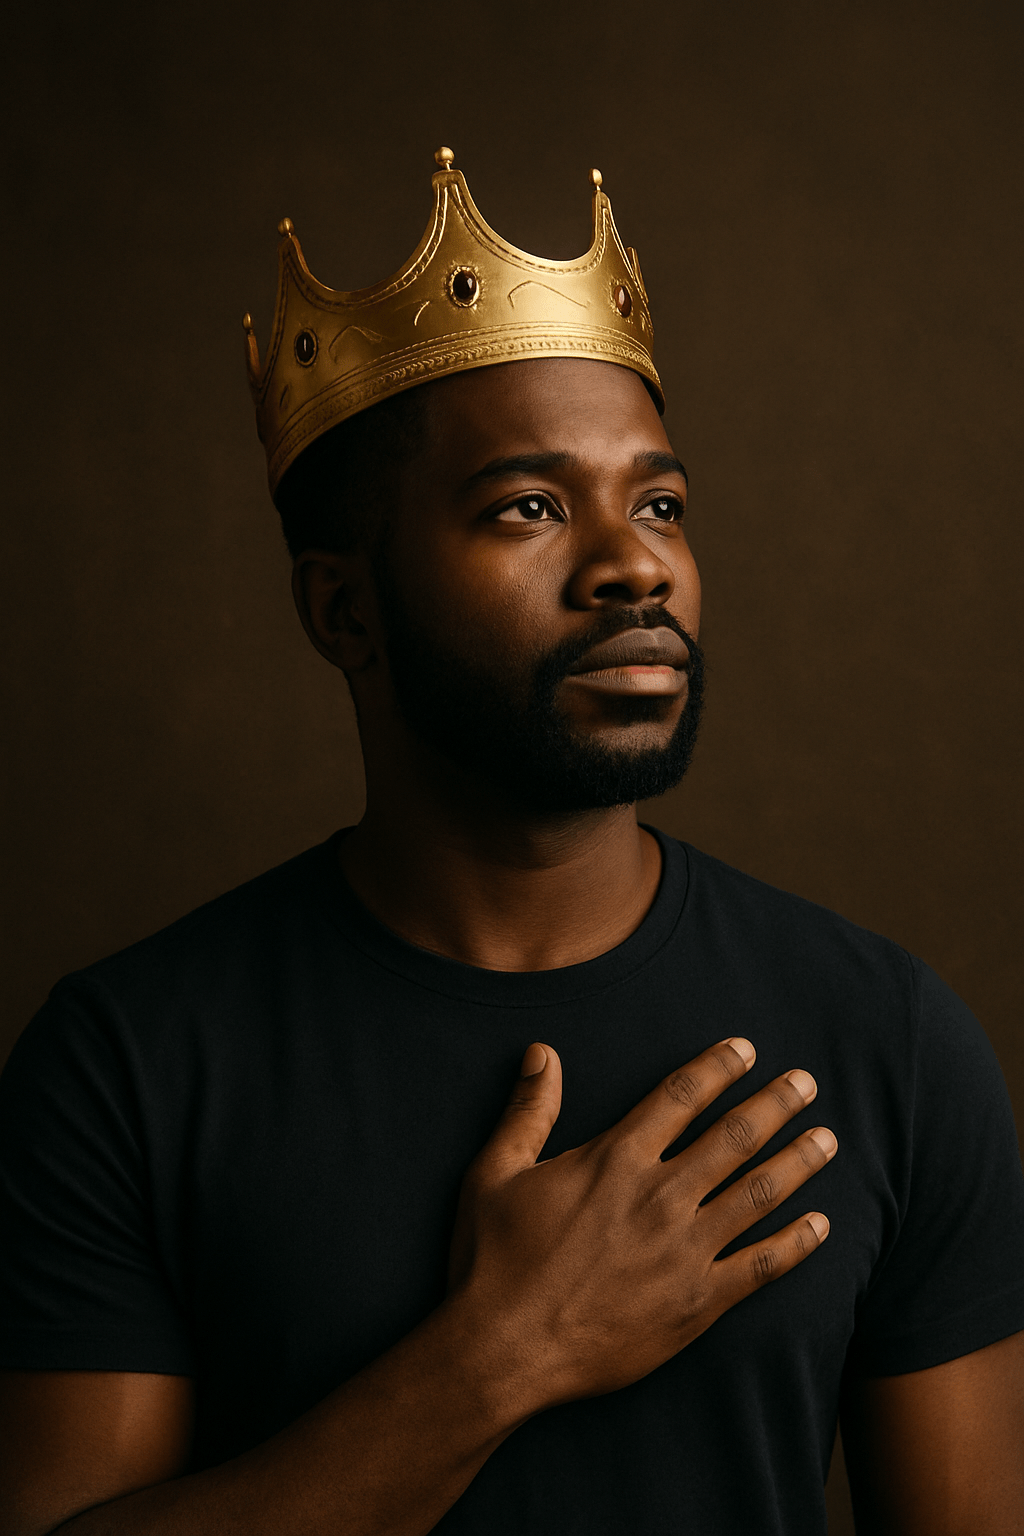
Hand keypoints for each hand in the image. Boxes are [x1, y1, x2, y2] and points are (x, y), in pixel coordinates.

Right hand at [447, 1038, 834, 1411]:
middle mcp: (659, 1196)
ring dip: (798, 1162)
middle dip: (775, 1104)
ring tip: (827, 1140)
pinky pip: (761, 1266)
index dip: (717, 1067)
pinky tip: (820, 1226)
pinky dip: (796, 1244)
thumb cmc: (492, 1260)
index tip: (746, 1049)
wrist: (502, 1350)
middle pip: (734, 1136)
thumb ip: (527, 1111)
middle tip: (807, 1083)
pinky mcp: (696, 1303)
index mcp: (615, 1159)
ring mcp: (684, 1250)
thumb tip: (541, 1053)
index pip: (681, 1096)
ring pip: (758, 1194)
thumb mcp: (495, 1173)